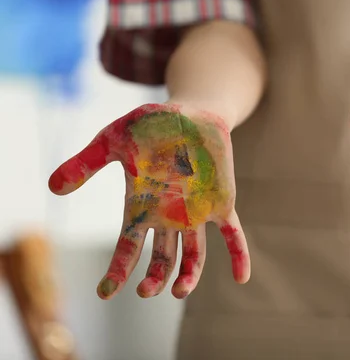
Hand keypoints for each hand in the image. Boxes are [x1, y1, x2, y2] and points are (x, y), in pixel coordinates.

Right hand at [48, 103, 249, 298]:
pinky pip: (233, 235)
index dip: (116, 271)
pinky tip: (241, 278)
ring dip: (189, 276)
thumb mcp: (112, 142)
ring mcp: (197, 213)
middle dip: (155, 278)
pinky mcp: (221, 203)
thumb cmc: (149, 127)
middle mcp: (169, 216)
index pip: (128, 247)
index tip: (106, 292)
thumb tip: (52, 187)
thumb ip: (85, 164)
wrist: (189, 112)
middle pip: (162, 258)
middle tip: (146, 291)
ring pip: (194, 254)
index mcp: (142, 207)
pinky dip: (238, 256)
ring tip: (179, 291)